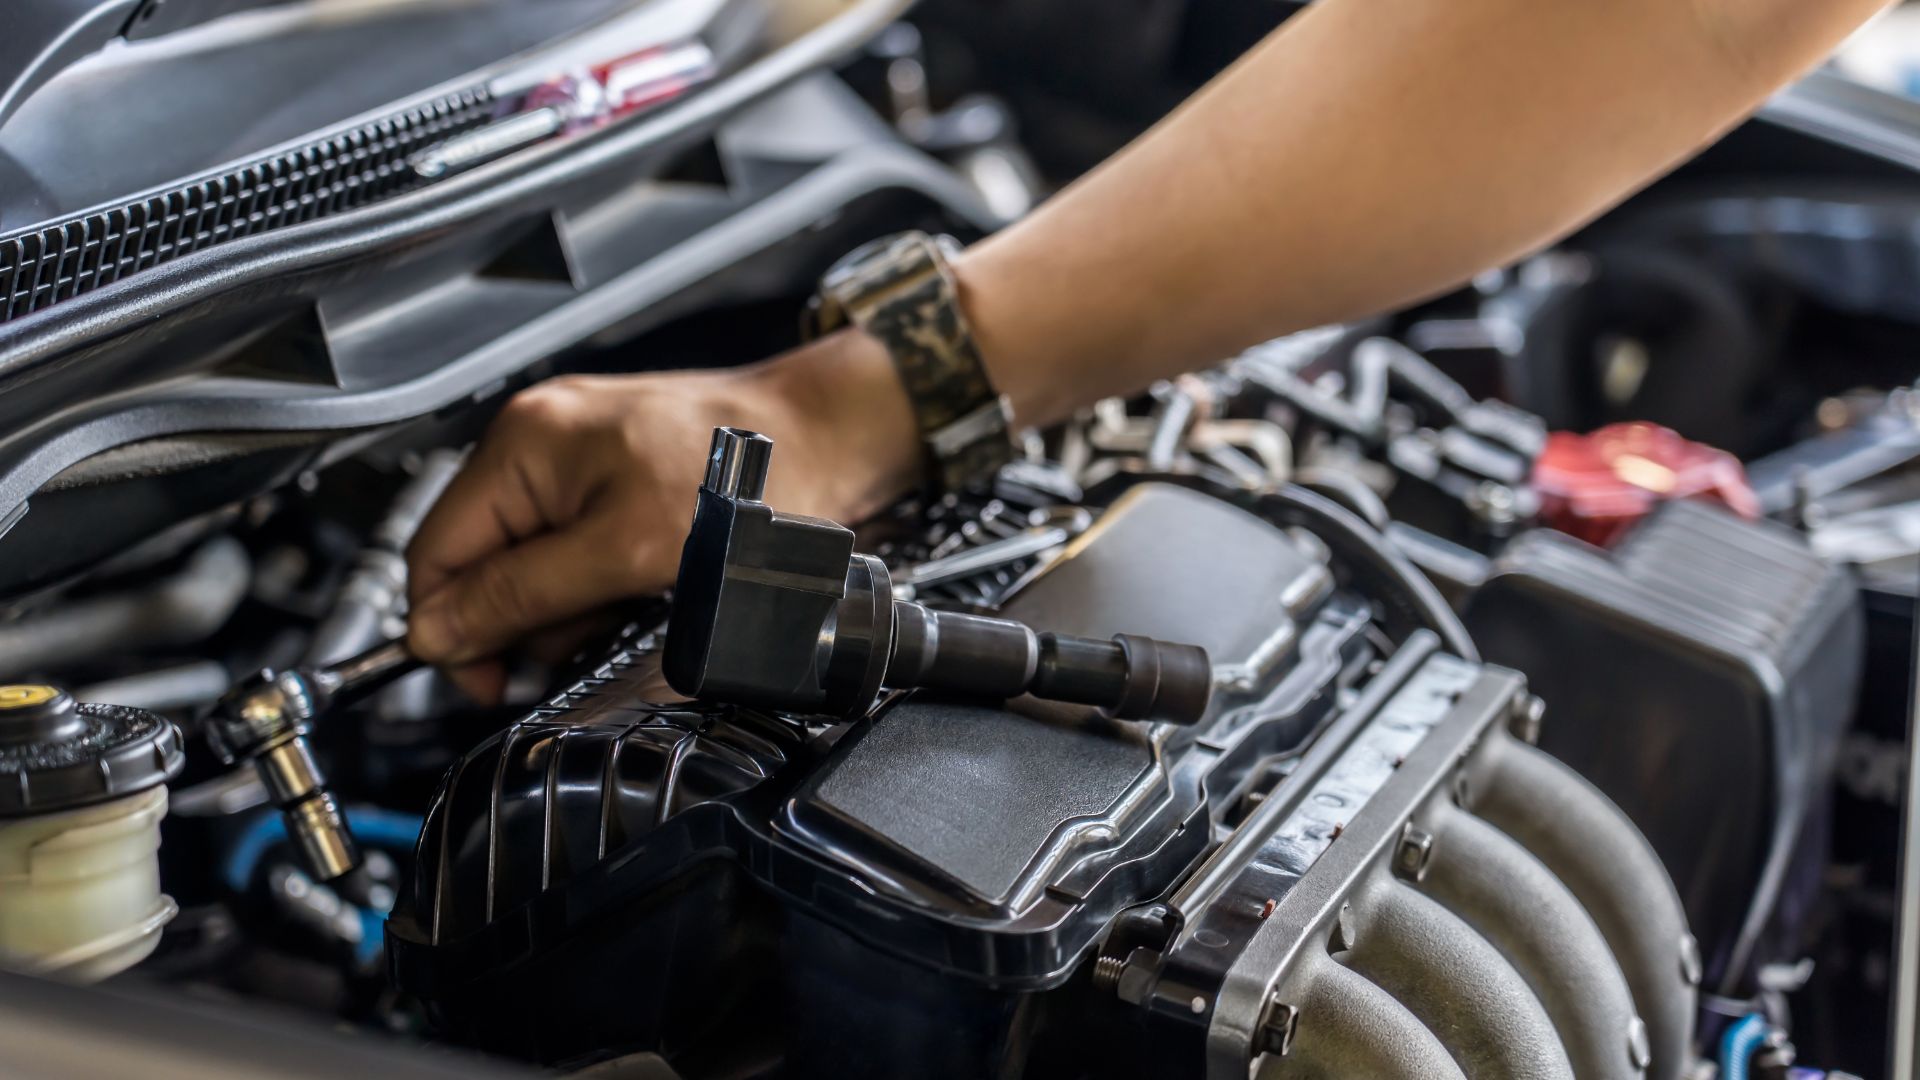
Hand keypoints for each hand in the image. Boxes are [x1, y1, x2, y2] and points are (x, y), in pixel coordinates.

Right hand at [405, 331, 917, 699]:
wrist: (828, 439)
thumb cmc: (747, 479)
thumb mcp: (625, 551)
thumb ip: (524, 594)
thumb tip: (442, 633)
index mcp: (524, 445)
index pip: (434, 552)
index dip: (450, 627)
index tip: (487, 680)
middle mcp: (539, 442)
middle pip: (478, 560)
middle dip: (514, 620)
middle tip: (563, 654)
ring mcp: (575, 459)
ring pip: (527, 563)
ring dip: (558, 609)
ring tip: (615, 614)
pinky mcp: (612, 479)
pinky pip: (572, 551)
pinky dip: (591, 588)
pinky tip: (630, 598)